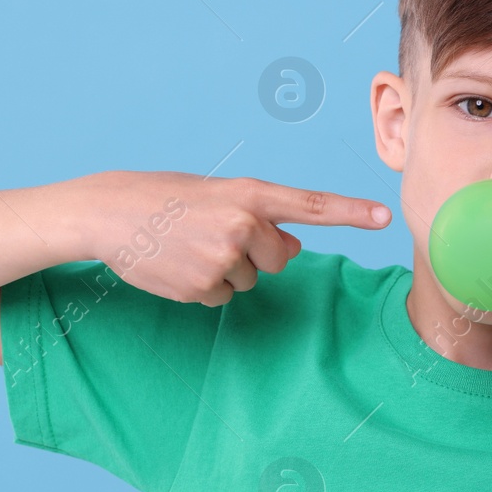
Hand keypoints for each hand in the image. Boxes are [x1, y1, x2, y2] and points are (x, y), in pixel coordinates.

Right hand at [82, 171, 390, 306]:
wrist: (107, 214)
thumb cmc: (165, 199)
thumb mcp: (218, 196)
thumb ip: (260, 216)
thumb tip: (292, 248)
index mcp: (248, 194)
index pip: (311, 206)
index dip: (351, 212)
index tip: (385, 217)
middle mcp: (241, 224)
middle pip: (280, 257)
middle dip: (256, 253)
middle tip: (212, 235)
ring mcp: (222, 258)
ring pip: (249, 279)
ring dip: (224, 268)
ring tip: (187, 246)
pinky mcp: (202, 286)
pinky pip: (222, 297)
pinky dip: (203, 286)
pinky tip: (177, 265)